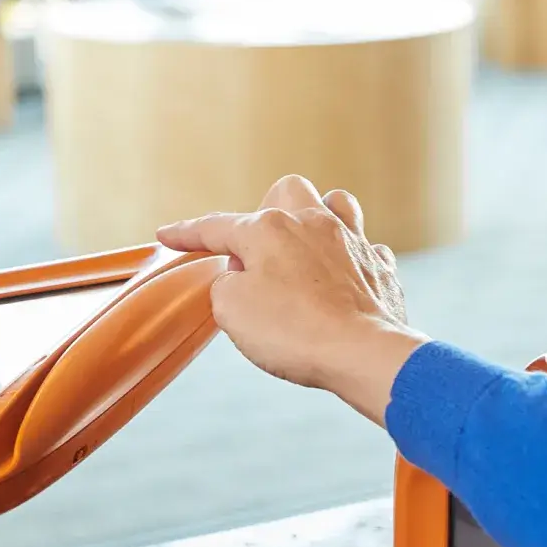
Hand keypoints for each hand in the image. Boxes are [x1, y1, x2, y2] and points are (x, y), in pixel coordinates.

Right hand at [157, 175, 425, 424]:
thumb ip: (223, 284)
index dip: (186, 233)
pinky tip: (345, 276)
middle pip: (284, 191)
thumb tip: (238, 278)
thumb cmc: (295, 331)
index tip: (167, 235)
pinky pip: (367, 248)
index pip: (215, 226)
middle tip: (258, 250)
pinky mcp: (379, 268)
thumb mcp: (230, 309)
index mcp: (267, 230)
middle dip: (267, 210)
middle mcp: (311, 223)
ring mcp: (351, 242)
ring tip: (306, 244)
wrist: (363, 355)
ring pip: (336, 202)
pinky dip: (353, 258)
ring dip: (318, 217)